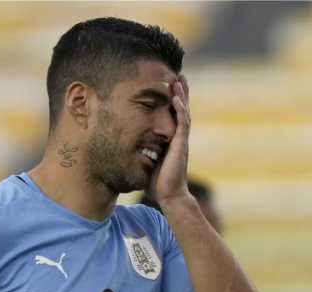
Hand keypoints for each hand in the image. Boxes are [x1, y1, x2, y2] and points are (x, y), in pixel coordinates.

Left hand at [151, 75, 192, 203]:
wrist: (169, 195)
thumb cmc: (158, 182)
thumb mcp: (148, 162)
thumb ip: (143, 152)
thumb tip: (126, 148)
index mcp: (172, 140)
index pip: (174, 116)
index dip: (174, 101)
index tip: (171, 87)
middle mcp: (179, 138)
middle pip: (182, 110)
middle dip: (181, 93)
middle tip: (179, 76)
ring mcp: (181, 140)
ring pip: (184, 112)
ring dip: (182, 96)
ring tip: (179, 80)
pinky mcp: (181, 145)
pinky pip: (182, 123)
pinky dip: (180, 110)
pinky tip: (177, 99)